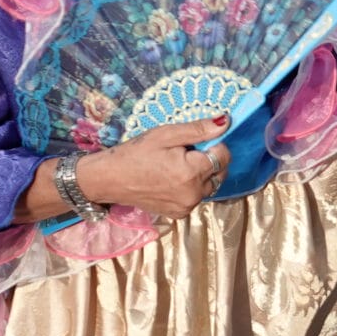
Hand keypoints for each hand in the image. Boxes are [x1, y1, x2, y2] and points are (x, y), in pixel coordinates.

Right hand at [74, 117, 230, 218]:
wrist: (110, 179)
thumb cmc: (135, 153)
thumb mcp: (166, 134)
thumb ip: (198, 129)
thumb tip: (226, 121)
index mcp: (192, 172)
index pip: (224, 155)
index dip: (213, 145)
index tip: (194, 142)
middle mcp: (194, 194)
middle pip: (219, 172)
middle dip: (209, 160)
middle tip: (183, 153)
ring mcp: (187, 207)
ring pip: (209, 186)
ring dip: (201, 174)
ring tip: (175, 166)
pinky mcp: (179, 214)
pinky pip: (196, 197)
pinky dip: (191, 187)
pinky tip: (172, 179)